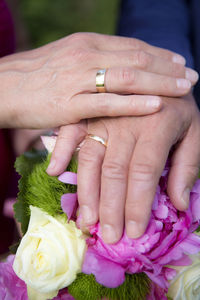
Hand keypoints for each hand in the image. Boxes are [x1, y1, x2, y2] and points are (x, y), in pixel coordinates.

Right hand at [0, 32, 196, 127]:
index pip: (132, 47)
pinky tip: (156, 105)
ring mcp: (78, 78)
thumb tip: (115, 66)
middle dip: (168, 68)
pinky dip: (134, 103)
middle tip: (192, 76)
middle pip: (137, 59)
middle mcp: (86, 55)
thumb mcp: (66, 59)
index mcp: (87, 44)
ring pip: (128, 77)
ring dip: (160, 83)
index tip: (179, 61)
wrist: (2, 88)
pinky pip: (108, 102)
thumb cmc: (34, 77)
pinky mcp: (69, 104)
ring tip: (184, 88)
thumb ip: (92, 61)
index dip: (159, 54)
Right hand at [48, 93, 199, 243]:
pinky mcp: (89, 113)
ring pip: (91, 158)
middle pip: (115, 171)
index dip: (137, 204)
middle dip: (111, 207)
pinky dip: (60, 151)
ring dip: (87, 191)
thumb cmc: (178, 106)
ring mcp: (104, 116)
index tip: (133, 232)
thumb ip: (188, 166)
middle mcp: (126, 122)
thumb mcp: (195, 131)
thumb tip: (179, 204)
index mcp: (157, 125)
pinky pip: (71, 132)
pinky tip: (53, 172)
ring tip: (86, 220)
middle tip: (108, 236)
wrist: (159, 74)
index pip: (143, 172)